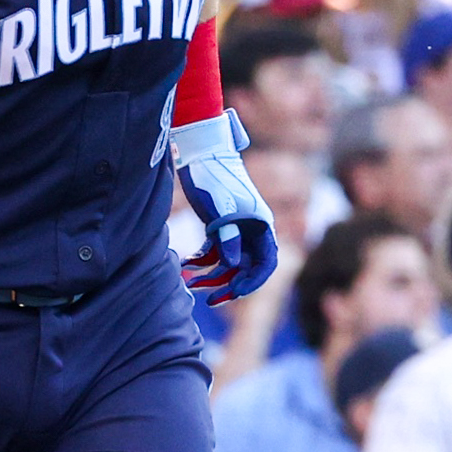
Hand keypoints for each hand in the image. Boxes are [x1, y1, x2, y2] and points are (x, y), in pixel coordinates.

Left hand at [173, 112, 279, 301]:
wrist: (198, 152)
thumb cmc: (213, 178)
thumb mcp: (221, 210)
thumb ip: (228, 238)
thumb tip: (234, 267)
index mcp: (261, 226)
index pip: (266, 263)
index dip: (253, 281)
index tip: (235, 292)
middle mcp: (251, 230)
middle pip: (246, 267)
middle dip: (229, 284)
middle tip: (210, 300)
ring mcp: (234, 228)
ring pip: (228, 262)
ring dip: (211, 275)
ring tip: (189, 282)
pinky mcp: (218, 225)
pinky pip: (214, 251)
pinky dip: (201, 260)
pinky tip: (185, 263)